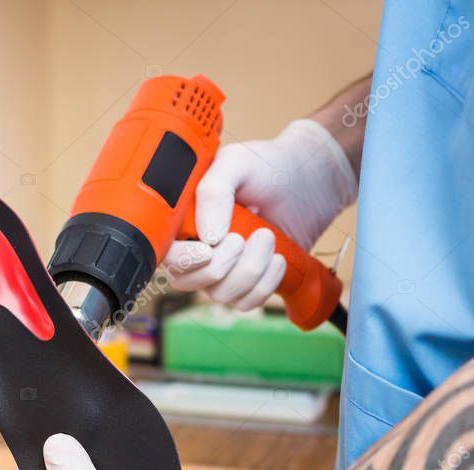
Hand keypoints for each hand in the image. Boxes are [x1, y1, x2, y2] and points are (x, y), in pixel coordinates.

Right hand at [165, 119, 356, 309]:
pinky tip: (278, 259)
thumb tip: (207, 238)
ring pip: (221, 294)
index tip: (208, 249)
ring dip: (250, 270)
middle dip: (222, 265)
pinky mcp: (248, 283)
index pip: (166, 254)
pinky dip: (265, 285)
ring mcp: (222, 269)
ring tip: (268, 237)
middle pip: (188, 282)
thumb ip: (214, 192)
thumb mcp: (236, 163)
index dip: (183, 259)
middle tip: (245, 236)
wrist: (307, 181)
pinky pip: (246, 302)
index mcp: (183, 220)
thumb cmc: (267, 167)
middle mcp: (196, 248)